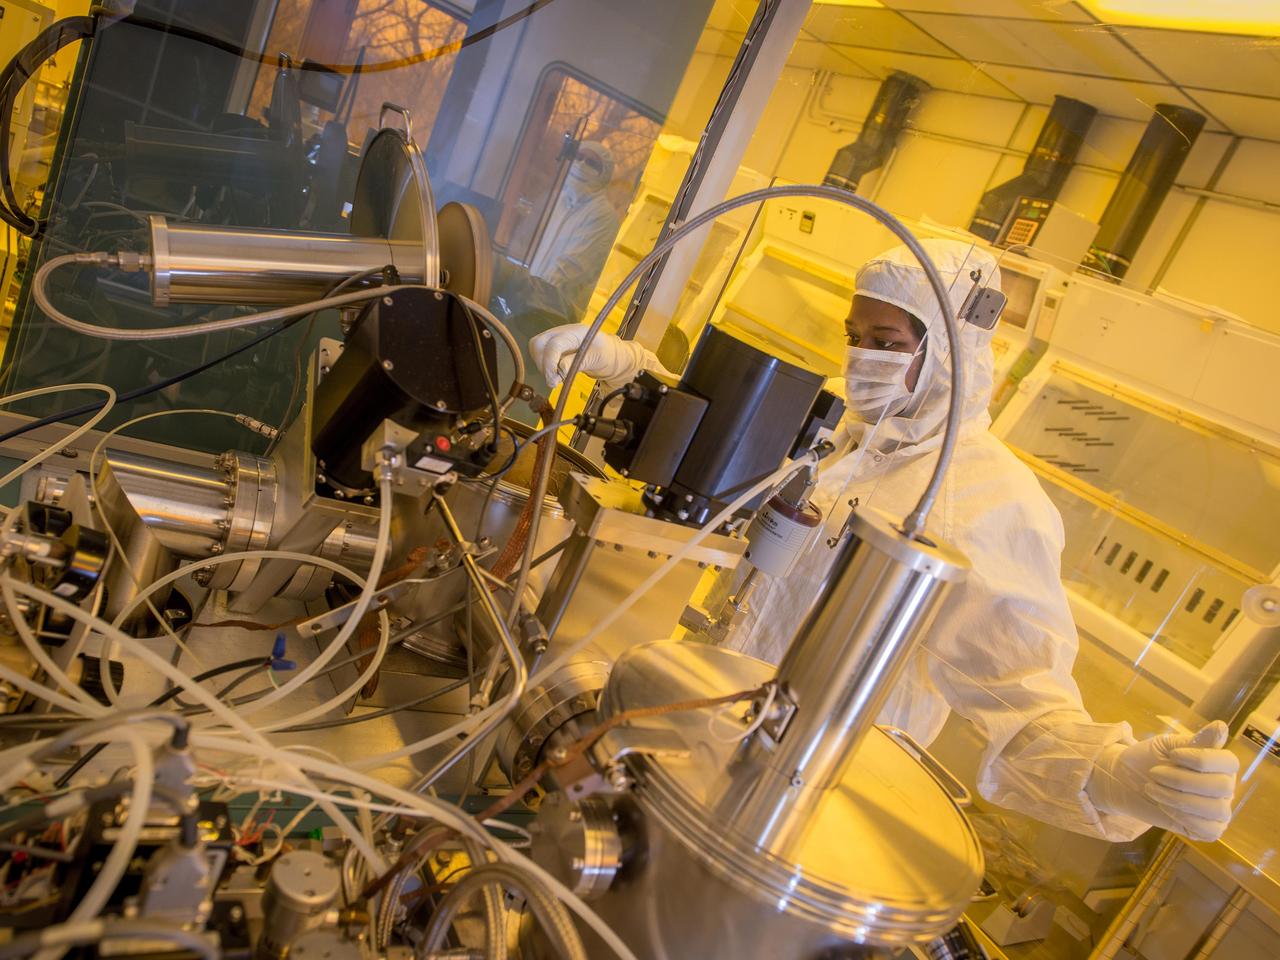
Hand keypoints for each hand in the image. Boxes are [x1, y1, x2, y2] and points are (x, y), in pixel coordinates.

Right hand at [528, 325, 647, 387]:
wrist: (611, 355)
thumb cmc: (607, 355)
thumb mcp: (596, 359)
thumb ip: (576, 363)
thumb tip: (558, 371)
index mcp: (575, 332)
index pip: (554, 344)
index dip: (550, 363)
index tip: (553, 380)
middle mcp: (562, 332)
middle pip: (538, 343)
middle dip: (543, 363)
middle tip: (554, 379)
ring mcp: (557, 338)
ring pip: (536, 349)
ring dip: (543, 366)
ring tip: (557, 377)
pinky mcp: (554, 346)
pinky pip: (541, 354)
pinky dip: (545, 366)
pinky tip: (556, 373)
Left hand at [1087, 721, 1238, 841]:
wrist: (1123, 781)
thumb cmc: (1147, 759)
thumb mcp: (1166, 745)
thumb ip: (1194, 741)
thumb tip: (1221, 727)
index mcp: (1218, 763)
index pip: (1230, 762)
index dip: (1202, 759)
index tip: (1172, 755)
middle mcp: (1224, 786)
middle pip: (1222, 786)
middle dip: (1183, 780)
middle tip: (1155, 773)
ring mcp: (1218, 810)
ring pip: (1216, 809)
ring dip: (1178, 799)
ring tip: (1153, 789)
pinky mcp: (1206, 829)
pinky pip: (1209, 830)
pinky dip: (1184, 818)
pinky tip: (1164, 806)